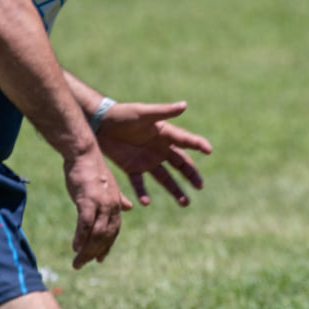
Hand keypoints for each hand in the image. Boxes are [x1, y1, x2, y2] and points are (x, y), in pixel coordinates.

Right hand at [63, 152, 130, 268]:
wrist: (84, 153)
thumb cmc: (93, 169)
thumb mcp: (110, 186)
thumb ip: (119, 199)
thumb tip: (129, 208)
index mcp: (117, 204)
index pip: (113, 231)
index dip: (106, 246)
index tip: (99, 258)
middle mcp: (112, 206)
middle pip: (105, 236)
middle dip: (95, 252)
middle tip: (82, 264)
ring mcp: (101, 203)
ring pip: (96, 234)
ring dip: (86, 250)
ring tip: (77, 262)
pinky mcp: (88, 200)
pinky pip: (85, 223)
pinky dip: (81, 237)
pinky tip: (75, 247)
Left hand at [96, 100, 212, 206]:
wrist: (99, 122)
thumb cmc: (122, 114)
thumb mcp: (143, 113)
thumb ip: (164, 112)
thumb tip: (185, 105)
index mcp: (165, 134)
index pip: (186, 141)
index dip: (198, 144)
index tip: (209, 150)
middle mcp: (160, 149)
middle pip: (180, 164)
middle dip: (191, 175)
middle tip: (200, 186)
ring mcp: (147, 160)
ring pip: (165, 178)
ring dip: (175, 190)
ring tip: (185, 203)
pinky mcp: (132, 168)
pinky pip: (140, 183)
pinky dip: (143, 193)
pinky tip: (146, 202)